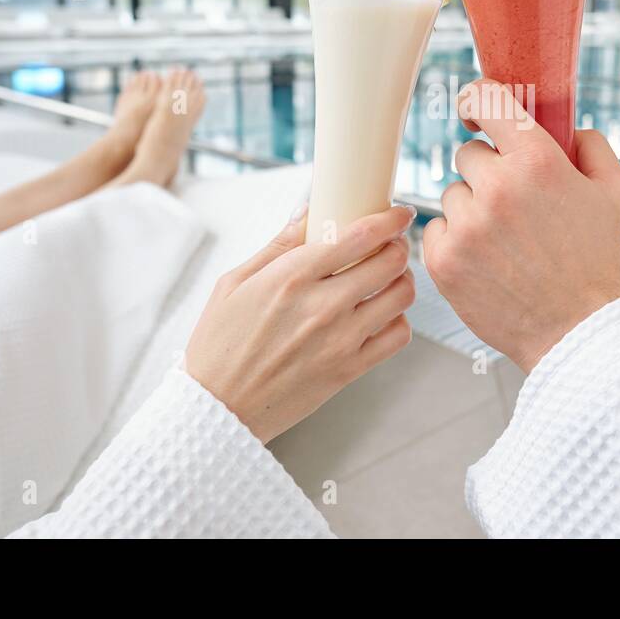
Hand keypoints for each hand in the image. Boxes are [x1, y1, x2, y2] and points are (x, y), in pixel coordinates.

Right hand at [185, 205, 415, 443]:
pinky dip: (398, 320)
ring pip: (402, 296)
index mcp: (292, 276)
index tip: (398, 214)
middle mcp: (322, 305)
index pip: (361, 235)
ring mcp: (340, 340)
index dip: (390, 220)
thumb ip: (278, 245)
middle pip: (391, 262)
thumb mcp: (234, 282)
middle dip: (398, 246)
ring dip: (402, 280)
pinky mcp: (349, 370)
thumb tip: (308, 211)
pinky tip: (382, 315)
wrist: (217, 407)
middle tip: (392, 245)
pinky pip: (398, 336)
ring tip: (389, 278)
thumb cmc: (219, 343)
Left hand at [423, 80, 619, 372]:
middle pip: (468, 153)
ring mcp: (466, 226)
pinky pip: (438, 228)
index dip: (479, 99)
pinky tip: (489, 259)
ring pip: (453, 193)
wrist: (579, 335)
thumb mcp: (618, 194)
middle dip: (490, 170)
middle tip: (515, 201)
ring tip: (507, 240)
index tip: (476, 108)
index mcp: (538, 162)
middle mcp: (497, 188)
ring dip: (473, 207)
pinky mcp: (443, 260)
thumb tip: (565, 127)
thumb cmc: (601, 266)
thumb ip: (592, 145)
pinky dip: (457, 240)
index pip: (487, 101)